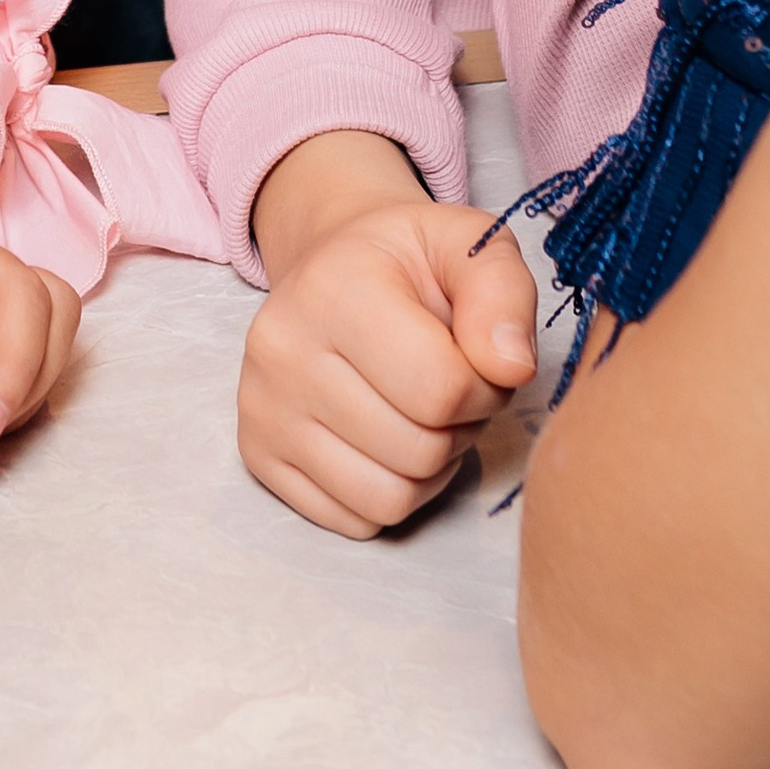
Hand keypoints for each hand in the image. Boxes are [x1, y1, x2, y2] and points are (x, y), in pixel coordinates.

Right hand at [240, 128, 535, 536]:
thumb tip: (511, 369)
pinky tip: (386, 442)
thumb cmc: (406, 264)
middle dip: (458, 429)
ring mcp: (263, 408)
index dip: (485, 389)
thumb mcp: (467, 248)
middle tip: (449, 390)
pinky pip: (354, 520)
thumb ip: (503, 295)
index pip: (441, 390)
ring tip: (421, 416)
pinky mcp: (257, 454)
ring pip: (387, 499)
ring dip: (427, 470)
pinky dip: (388, 494)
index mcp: (333, 289)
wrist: (330, 266)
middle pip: (418, 451)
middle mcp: (282, 351)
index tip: (478, 363)